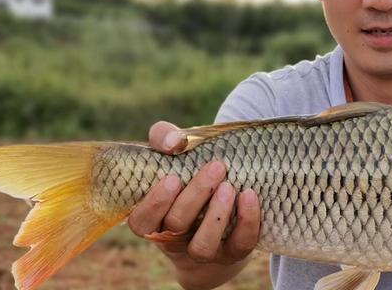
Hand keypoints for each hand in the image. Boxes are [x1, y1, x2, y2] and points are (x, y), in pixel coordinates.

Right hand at [127, 121, 261, 271]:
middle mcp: (174, 240)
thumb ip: (164, 138)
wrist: (219, 208)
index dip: (155, 203)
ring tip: (229, 187)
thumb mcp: (173, 154)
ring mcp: (203, 252)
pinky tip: (249, 196)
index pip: (141, 221)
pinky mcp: (233, 254)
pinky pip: (240, 245)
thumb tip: (174, 142)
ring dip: (216, 216)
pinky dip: (247, 221)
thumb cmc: (187, 176)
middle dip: (196, 195)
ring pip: (203, 246)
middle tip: (216, 167)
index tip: (173, 178)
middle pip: (177, 225)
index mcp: (153, 220)